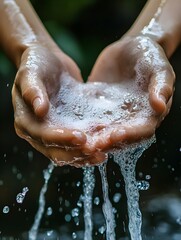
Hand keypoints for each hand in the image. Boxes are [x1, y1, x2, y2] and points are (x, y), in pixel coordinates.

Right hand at [12, 44, 105, 166]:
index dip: (60, 138)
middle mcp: (37, 131)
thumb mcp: (31, 72)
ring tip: (102, 155)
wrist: (50, 61)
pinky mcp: (66, 128)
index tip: (80, 137)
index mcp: (25, 121)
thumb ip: (32, 90)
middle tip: (95, 152)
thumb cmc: (37, 64)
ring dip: (83, 155)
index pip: (42, 135)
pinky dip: (88, 146)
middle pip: (55, 150)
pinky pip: (76, 143)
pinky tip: (103, 146)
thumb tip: (39, 110)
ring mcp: (53, 131)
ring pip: (67, 151)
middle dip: (75, 153)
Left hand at [88, 35, 174, 147]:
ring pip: (104, 133)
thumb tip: (160, 106)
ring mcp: (115, 116)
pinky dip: (83, 126)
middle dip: (107, 143)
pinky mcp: (100, 109)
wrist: (129, 47)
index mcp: (149, 113)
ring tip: (78, 142)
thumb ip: (161, 85)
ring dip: (93, 139)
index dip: (130, 135)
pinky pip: (92, 120)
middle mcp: (132, 119)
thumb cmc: (148, 55)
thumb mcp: (158, 66)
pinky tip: (70, 128)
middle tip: (91, 146)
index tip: (114, 135)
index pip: (141, 130)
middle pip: (121, 138)